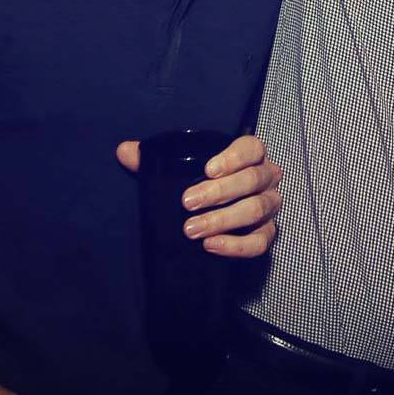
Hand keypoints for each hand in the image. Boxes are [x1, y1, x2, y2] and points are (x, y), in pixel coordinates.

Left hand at [117, 135, 282, 257]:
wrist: (217, 218)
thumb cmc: (200, 186)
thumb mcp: (178, 170)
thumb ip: (152, 159)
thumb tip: (124, 151)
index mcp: (250, 157)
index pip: (252, 148)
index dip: (233, 157)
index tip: (207, 169)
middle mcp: (266, 178)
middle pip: (252, 180)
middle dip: (219, 193)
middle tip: (187, 203)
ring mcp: (270, 206)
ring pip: (256, 210)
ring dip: (222, 220)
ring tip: (192, 229)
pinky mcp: (267, 234)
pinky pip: (260, 242)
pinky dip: (236, 246)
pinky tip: (211, 246)